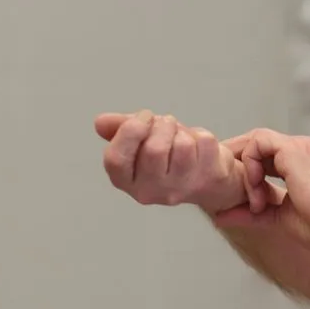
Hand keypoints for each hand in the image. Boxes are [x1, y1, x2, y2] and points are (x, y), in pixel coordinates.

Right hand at [94, 111, 271, 214]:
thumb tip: (100, 122)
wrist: (207, 178)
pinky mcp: (210, 177)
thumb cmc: (169, 155)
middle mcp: (151, 191)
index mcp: (127, 181)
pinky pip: (203, 142)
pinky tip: (198, 147)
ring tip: (180, 137)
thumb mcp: (140, 140)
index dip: (129, 131)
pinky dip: (200, 134)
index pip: (116, 160)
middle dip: (161, 126)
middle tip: (166, 124)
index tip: (143, 117)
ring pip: (181, 145)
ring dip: (181, 130)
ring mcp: (182, 188)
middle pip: (154, 150)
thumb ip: (119, 129)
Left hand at [212, 129, 309, 256]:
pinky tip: (257, 190)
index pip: (265, 158)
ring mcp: (298, 147)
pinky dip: (249, 166)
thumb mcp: (281, 220)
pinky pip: (256, 144)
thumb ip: (253, 214)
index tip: (236, 195)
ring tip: (255, 199)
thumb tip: (220, 217)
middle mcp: (301, 151)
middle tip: (225, 188)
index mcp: (303, 166)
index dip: (246, 172)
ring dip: (245, 171)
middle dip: (236, 164)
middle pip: (256, 146)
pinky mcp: (292, 149)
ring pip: (255, 142)